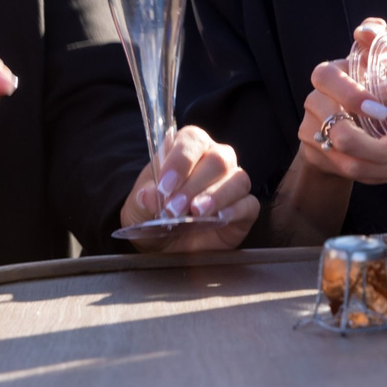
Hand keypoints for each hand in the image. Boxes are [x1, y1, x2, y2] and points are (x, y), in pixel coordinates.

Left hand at [119, 126, 258, 251]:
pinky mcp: (245, 209)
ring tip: (195, 214)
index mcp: (188, 150)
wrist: (164, 247)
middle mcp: (215, 161)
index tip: (164, 186)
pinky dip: (234, 210)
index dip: (181, 159)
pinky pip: (249, 204)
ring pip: (238, 179)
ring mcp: (232, 184)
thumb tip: (148, 196)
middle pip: (218, 158)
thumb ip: (142, 200)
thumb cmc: (152, 217)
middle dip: (194, 184)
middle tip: (174, 208)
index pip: (192, 139)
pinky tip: (218, 219)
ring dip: (215, 196)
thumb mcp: (138, 209)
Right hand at [296, 20, 386, 186]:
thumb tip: (374, 28)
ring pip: (344, 159)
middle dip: (375, 148)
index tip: (382, 111)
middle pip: (339, 133)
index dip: (353, 96)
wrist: (354, 122)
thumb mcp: (379, 63)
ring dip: (380, 166)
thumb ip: (378, 40)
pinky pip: (347, 173)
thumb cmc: (373, 87)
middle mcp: (313, 102)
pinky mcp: (315, 156)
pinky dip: (375, 175)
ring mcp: (310, 131)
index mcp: (327, 75)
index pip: (327, 80)